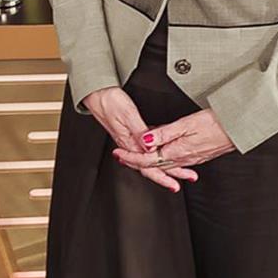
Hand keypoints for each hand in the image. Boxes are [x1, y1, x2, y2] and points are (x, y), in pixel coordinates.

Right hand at [81, 85, 200, 193]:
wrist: (97, 93)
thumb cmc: (110, 101)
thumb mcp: (128, 115)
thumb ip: (140, 132)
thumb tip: (150, 149)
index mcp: (128, 143)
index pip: (147, 166)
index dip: (162, 177)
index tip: (173, 184)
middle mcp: (129, 145)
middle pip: (149, 166)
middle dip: (165, 176)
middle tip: (180, 183)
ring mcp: (129, 140)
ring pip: (149, 158)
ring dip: (163, 166)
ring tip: (177, 172)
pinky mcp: (130, 133)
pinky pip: (145, 148)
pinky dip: (157, 151)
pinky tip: (163, 150)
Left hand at [112, 108, 236, 183]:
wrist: (239, 128)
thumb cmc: (216, 123)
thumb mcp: (185, 124)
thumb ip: (163, 134)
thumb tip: (143, 142)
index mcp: (176, 152)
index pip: (146, 159)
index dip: (130, 157)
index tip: (118, 153)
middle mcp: (182, 159)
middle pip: (153, 165)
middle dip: (135, 161)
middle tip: (121, 156)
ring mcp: (191, 159)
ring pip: (163, 165)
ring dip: (148, 162)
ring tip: (137, 157)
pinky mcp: (198, 157)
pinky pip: (175, 162)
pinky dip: (163, 161)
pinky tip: (163, 155)